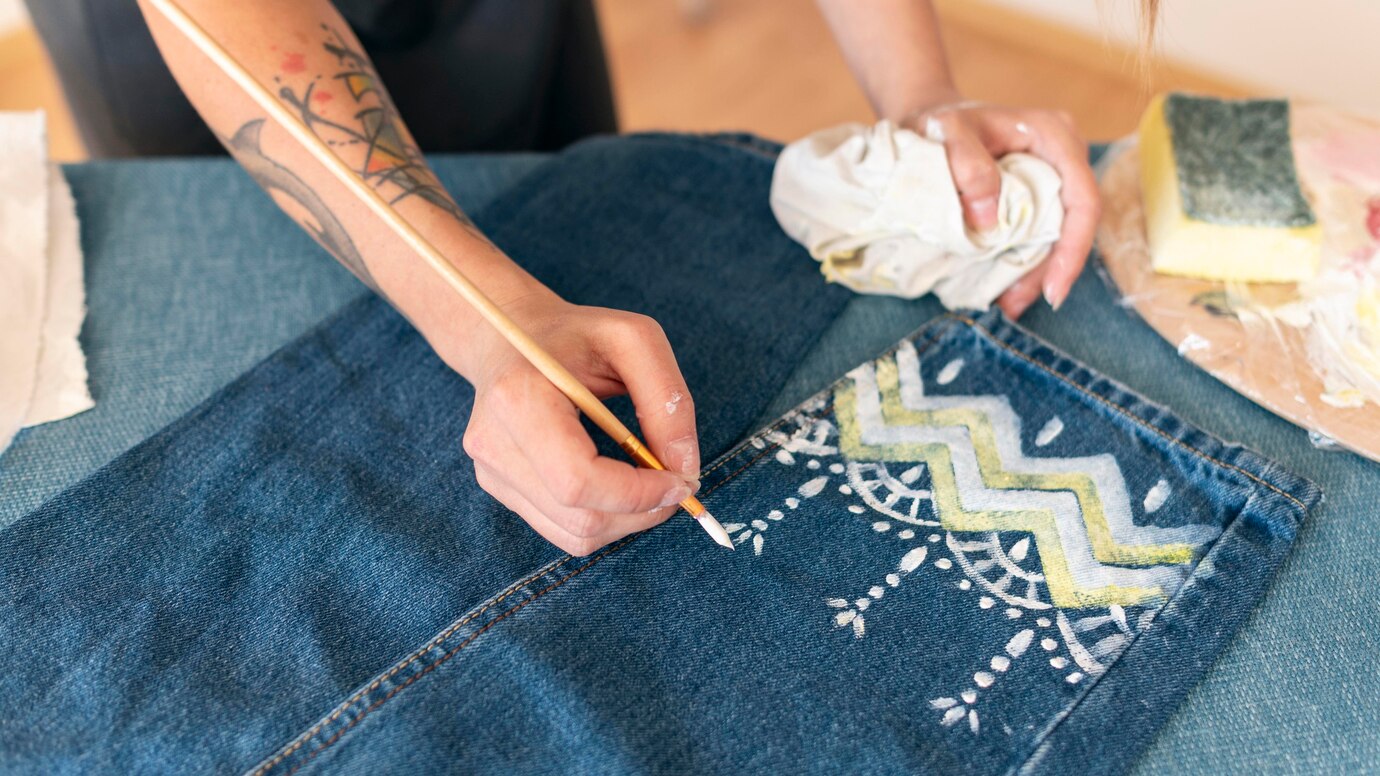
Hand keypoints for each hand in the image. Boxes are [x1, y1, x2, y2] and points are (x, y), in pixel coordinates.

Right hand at [456, 294, 700, 555]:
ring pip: (574, 533)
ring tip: (649, 481)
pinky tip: (616, 484)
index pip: (577, 480)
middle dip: (642, 511)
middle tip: (677, 483)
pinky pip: (562, 530)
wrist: (510, 338)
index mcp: (519, 398)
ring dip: (628, 520)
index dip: (637, 494)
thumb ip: (668, 400)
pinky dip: (604, 518)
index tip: (682, 480)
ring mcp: (490, 471)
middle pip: (579, 516)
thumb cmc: (575, 335)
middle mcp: (493, 443)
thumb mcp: (634, 340)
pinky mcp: (497, 488)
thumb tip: (685, 468)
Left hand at [904, 98, 1101, 317]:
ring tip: (1008, 304)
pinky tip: (1005, 287)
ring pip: (1059, 232)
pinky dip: (1026, 260)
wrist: (930, 115)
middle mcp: (1064, 155)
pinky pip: (1041, 231)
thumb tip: (989, 218)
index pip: (1082, 198)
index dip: (1073, 248)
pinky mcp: (1038, 192)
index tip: (1054, 289)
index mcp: (1054, 135)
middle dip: (1053, 269)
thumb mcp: (946, 133)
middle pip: (1075, 223)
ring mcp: (1054, 174)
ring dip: (1038, 271)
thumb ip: (967, 166)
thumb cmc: (940, 121)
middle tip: (1015, 304)